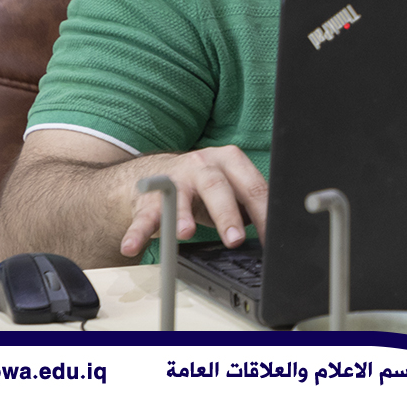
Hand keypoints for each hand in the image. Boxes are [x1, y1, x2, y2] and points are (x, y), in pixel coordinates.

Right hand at [119, 145, 268, 257]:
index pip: (252, 187)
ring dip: (181, 216)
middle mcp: (202, 165)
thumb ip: (248, 204)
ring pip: (178, 197)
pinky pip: (142, 216)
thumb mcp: (230, 188)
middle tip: (235, 240)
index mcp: (230, 161)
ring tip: (184, 233)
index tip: (270, 238)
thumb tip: (274, 232)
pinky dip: (137, 232)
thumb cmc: (203, 187)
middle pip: (218, 187)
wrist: (155, 175)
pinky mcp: (148, 197)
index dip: (264, 214)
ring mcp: (173, 179)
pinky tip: (132, 246)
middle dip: (227, 214)